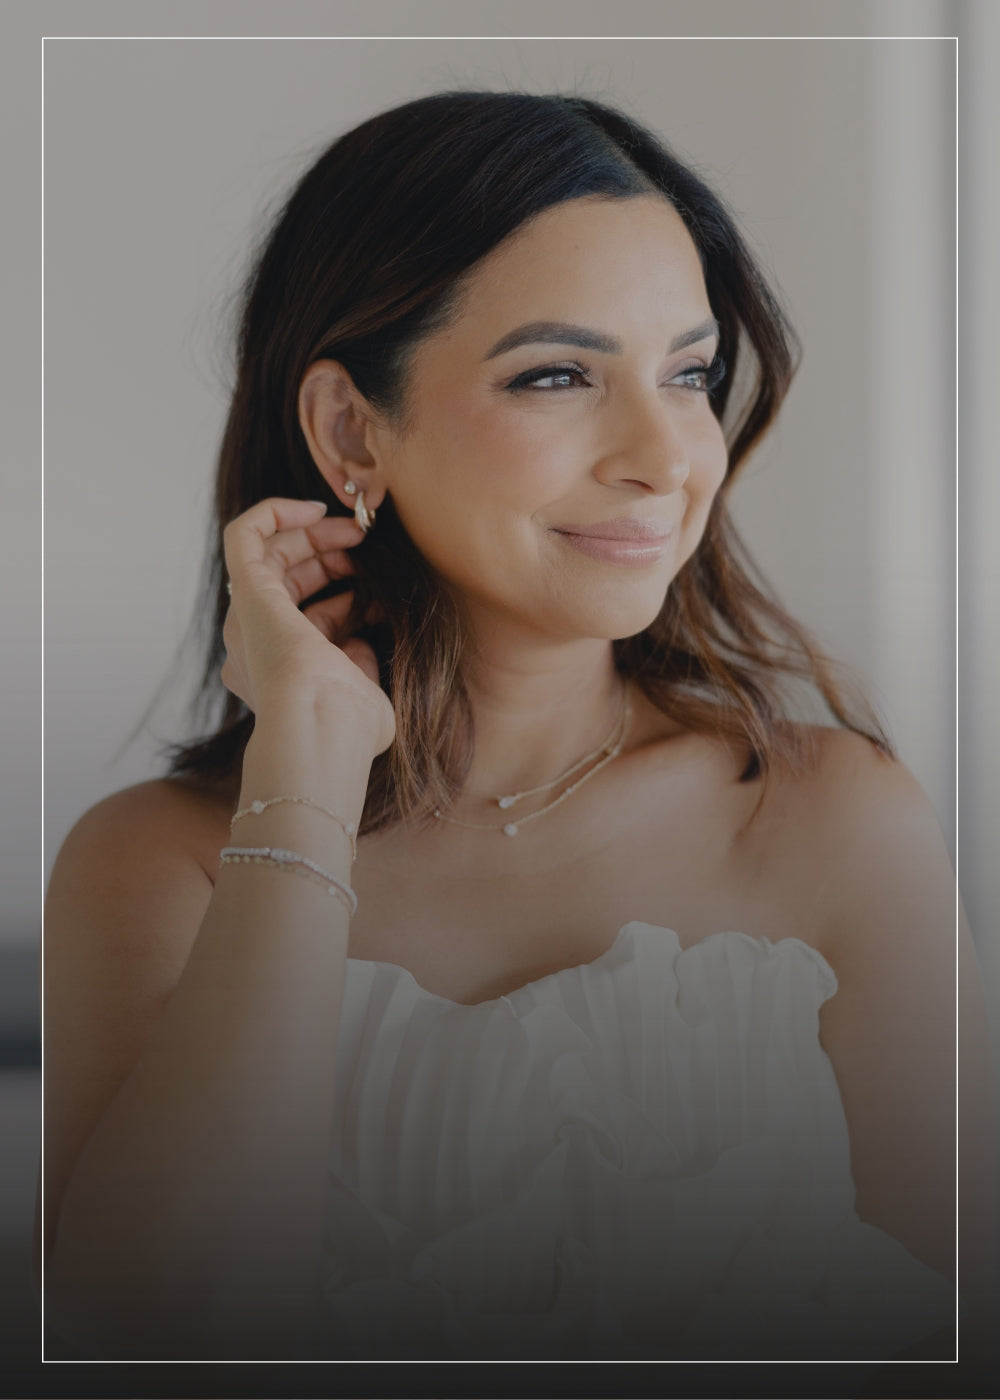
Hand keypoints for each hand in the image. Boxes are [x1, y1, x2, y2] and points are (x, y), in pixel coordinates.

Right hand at [220, 497, 395, 755]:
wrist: (321, 726)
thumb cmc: (349, 723)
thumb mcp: (362, 689)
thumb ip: (359, 663)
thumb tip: (363, 636)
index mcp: (280, 674)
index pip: (308, 616)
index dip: (341, 590)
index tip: (374, 578)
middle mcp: (253, 646)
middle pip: (285, 581)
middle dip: (329, 555)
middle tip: (364, 544)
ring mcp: (246, 619)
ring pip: (268, 556)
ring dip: (314, 536)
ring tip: (356, 532)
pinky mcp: (246, 593)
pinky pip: (244, 535)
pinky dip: (276, 512)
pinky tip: (315, 509)